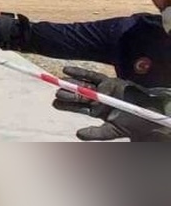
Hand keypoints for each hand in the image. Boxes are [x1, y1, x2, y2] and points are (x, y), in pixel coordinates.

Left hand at [53, 66, 170, 141]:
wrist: (150, 113)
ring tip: (59, 81)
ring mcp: (102, 89)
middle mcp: (97, 99)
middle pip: (78, 95)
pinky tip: (66, 70)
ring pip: (83, 85)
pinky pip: (93, 76)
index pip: (78, 108)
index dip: (66, 106)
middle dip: (67, 94)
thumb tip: (78, 134)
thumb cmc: (133, 124)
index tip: (54, 103)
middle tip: (56, 93)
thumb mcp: (113, 131)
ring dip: (71, 83)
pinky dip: (80, 72)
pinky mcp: (109, 81)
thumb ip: (96, 133)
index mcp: (97, 111)